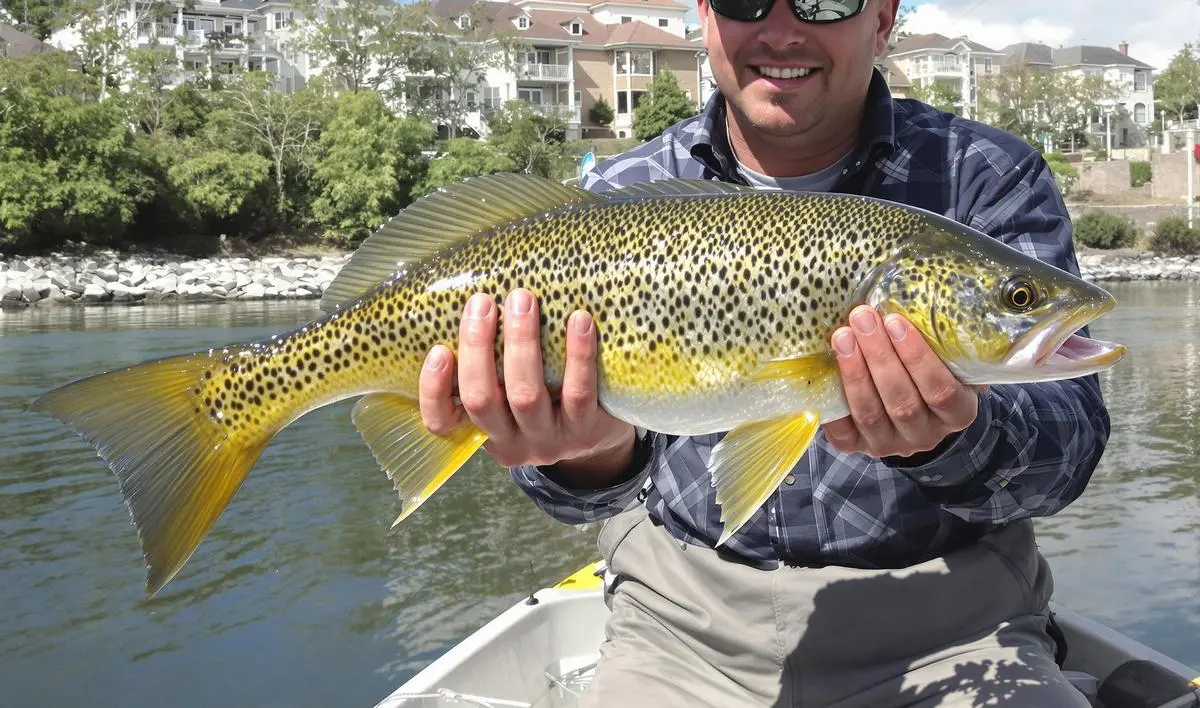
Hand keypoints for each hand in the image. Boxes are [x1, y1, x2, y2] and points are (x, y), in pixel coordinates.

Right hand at [418, 288, 635, 482]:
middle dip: (478, 347)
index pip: (440, 423)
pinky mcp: (585, 431)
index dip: (433, 390)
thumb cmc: (549, 401)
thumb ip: (492, 366)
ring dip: (522, 343)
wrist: (605, 439)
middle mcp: (511, 442)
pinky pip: (578, 392)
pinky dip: (578, 354)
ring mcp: (548, 440)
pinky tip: (579, 320)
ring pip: (525, 395)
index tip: (438, 349)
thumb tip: (474, 303)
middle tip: (483, 302)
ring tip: (523, 299)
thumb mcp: (513, 395)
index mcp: (483, 431)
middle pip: (481, 400)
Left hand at [822, 305, 984, 458]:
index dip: (917, 357)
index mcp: (958, 414)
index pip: (941, 391)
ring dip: (855, 372)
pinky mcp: (857, 447)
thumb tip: (924, 303)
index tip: (895, 321)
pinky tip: (828, 370)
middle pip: (902, 402)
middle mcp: (925, 435)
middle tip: (863, 319)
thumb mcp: (948, 360)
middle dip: (879, 357)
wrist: (911, 409)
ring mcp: (890, 445)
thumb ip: (944, 344)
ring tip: (843, 336)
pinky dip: (834, 401)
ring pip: (871, 413)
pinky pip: (843, 431)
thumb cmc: (930, 372)